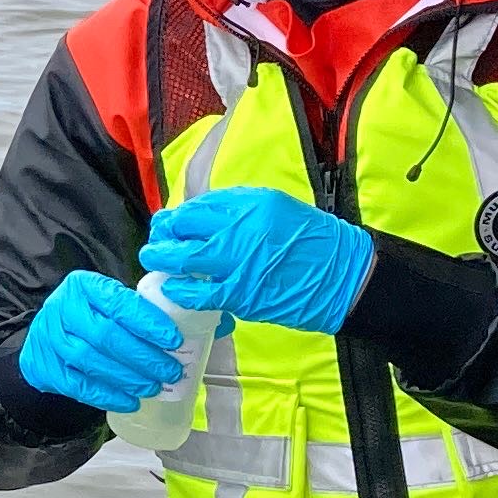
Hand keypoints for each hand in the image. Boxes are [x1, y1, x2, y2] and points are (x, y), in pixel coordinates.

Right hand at [17, 271, 188, 412]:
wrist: (43, 338)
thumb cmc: (85, 318)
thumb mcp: (104, 301)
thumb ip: (136, 310)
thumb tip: (188, 333)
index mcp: (83, 286)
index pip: (119, 303)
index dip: (148, 324)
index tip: (173, 341)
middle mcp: (62, 309)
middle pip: (107, 336)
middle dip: (144, 357)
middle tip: (170, 371)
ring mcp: (51, 340)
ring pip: (93, 362)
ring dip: (129, 378)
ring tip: (153, 387)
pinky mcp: (46, 369)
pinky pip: (80, 386)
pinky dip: (108, 396)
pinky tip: (130, 401)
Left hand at [141, 186, 377, 334]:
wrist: (343, 276)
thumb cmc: (312, 241)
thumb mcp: (278, 208)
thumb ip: (241, 210)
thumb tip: (204, 216)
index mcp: (251, 204)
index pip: (197, 206)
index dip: (177, 217)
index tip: (170, 224)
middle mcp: (241, 228)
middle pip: (183, 228)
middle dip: (162, 235)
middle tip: (156, 242)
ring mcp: (239, 262)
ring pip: (184, 259)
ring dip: (163, 260)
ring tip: (154, 261)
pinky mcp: (242, 293)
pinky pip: (200, 292)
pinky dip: (181, 290)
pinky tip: (174, 288)